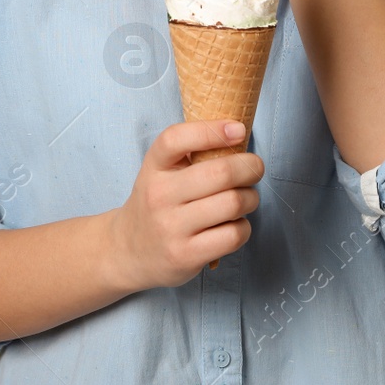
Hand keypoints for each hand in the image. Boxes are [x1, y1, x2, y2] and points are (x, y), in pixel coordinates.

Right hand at [103, 119, 264, 291]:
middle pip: (220, 173)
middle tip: (255, 168)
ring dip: (251, 198)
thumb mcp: (160, 173)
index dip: (211, 130)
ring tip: (247, 198)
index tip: (238, 129)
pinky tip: (235, 224)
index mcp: (153, 167)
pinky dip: (244, 227)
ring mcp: (172, 227)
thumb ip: (190, 155)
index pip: (175, 139)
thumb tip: (238, 137)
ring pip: (233, 203)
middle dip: (250, 167)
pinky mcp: (187, 255)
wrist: (129, 250)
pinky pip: (233, 235)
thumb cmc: (156, 204)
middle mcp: (159, 195)